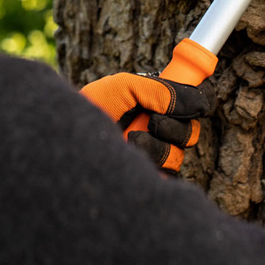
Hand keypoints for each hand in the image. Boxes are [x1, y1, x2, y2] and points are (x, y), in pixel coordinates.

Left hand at [81, 73, 210, 171]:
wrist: (64, 140)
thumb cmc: (89, 108)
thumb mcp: (122, 87)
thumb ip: (158, 89)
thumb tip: (198, 102)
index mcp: (155, 103)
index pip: (192, 102)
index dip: (200, 100)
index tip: (197, 102)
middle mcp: (157, 129)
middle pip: (191, 130)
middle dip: (174, 125)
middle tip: (151, 119)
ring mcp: (152, 156)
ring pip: (178, 153)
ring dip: (157, 144)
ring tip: (130, 137)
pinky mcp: (146, 177)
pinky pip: (167, 174)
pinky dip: (150, 161)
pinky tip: (129, 153)